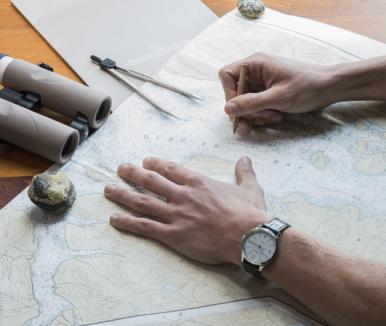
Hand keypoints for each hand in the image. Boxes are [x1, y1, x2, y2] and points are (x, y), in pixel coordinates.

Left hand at [104, 156, 266, 265]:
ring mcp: (176, 215)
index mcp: (199, 183)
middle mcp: (183, 196)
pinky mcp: (173, 235)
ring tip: (109, 189)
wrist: (247, 237)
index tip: (145, 161)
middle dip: (133, 174)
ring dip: (124, 194)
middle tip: (120, 168)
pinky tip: (114, 219)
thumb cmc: (249, 214)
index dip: (156, 164)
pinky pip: (145, 227)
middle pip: (151, 182)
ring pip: (143, 202)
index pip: (172, 170)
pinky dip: (128, 222)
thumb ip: (244, 173)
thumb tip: (245, 159)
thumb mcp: (250, 188)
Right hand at [219, 53, 335, 134]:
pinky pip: (255, 107)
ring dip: (254, 115)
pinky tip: (275, 117)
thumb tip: (227, 109)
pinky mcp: (268, 95)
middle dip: (245, 110)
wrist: (329, 89)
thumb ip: (251, 103)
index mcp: (255, 64)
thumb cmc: (307, 87)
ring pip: (245, 103)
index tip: (239, 109)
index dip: (229, 93)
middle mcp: (255, 72)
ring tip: (272, 118)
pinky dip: (261, 116)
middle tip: (259, 120)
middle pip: (235, 93)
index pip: (227, 75)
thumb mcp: (278, 97)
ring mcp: (261, 84)